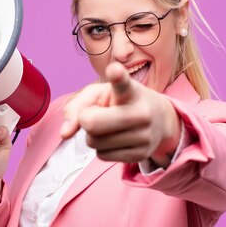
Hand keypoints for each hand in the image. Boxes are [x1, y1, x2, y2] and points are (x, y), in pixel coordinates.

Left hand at [60, 62, 181, 165]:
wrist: (159, 120)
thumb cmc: (120, 102)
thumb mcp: (98, 94)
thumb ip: (76, 106)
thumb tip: (65, 133)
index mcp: (130, 91)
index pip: (123, 84)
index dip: (117, 77)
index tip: (114, 70)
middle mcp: (141, 113)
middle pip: (92, 124)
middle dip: (86, 120)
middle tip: (97, 113)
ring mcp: (144, 136)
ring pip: (95, 142)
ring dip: (93, 136)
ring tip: (109, 125)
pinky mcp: (140, 155)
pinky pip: (102, 156)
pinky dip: (101, 148)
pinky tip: (115, 138)